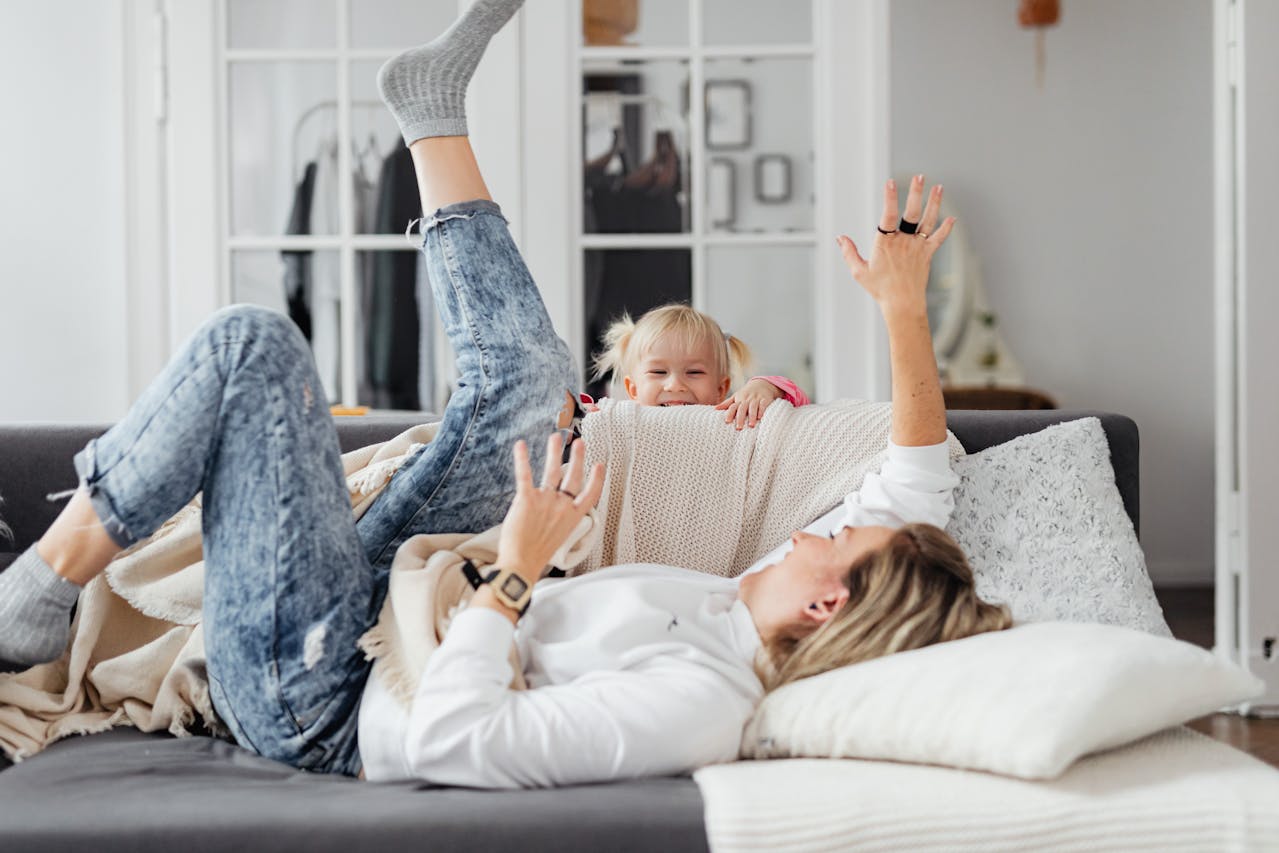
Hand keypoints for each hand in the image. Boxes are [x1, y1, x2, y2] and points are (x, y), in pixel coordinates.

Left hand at [495, 433, 604, 581]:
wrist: (521, 563)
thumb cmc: (537, 555)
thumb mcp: (557, 537)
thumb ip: (557, 520)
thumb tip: (550, 511)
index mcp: (573, 517)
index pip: (590, 494)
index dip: (596, 479)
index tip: (600, 465)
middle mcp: (562, 506)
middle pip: (573, 477)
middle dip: (578, 457)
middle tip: (580, 442)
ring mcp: (546, 501)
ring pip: (552, 470)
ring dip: (555, 452)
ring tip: (556, 437)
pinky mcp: (527, 499)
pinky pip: (525, 474)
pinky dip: (522, 458)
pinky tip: (520, 445)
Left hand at [715, 378, 783, 429]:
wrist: (761, 384)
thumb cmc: (746, 393)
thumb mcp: (736, 397)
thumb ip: (727, 403)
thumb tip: (715, 409)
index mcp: (739, 400)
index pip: (733, 407)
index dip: (729, 413)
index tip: (727, 422)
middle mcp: (747, 399)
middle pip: (742, 408)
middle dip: (740, 418)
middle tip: (739, 428)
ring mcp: (756, 399)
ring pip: (753, 407)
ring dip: (752, 416)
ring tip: (751, 425)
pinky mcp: (765, 399)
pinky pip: (763, 405)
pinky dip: (762, 410)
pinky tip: (761, 417)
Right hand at [837, 175, 954, 318]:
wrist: (903, 304)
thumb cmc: (879, 289)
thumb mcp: (859, 272)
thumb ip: (849, 253)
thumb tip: (840, 238)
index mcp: (885, 243)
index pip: (887, 215)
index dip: (889, 197)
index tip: (890, 182)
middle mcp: (903, 242)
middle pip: (911, 213)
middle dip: (916, 193)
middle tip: (920, 176)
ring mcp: (917, 247)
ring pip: (928, 221)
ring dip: (934, 203)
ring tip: (939, 187)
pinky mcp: (927, 255)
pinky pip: (938, 239)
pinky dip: (946, 229)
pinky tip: (952, 218)